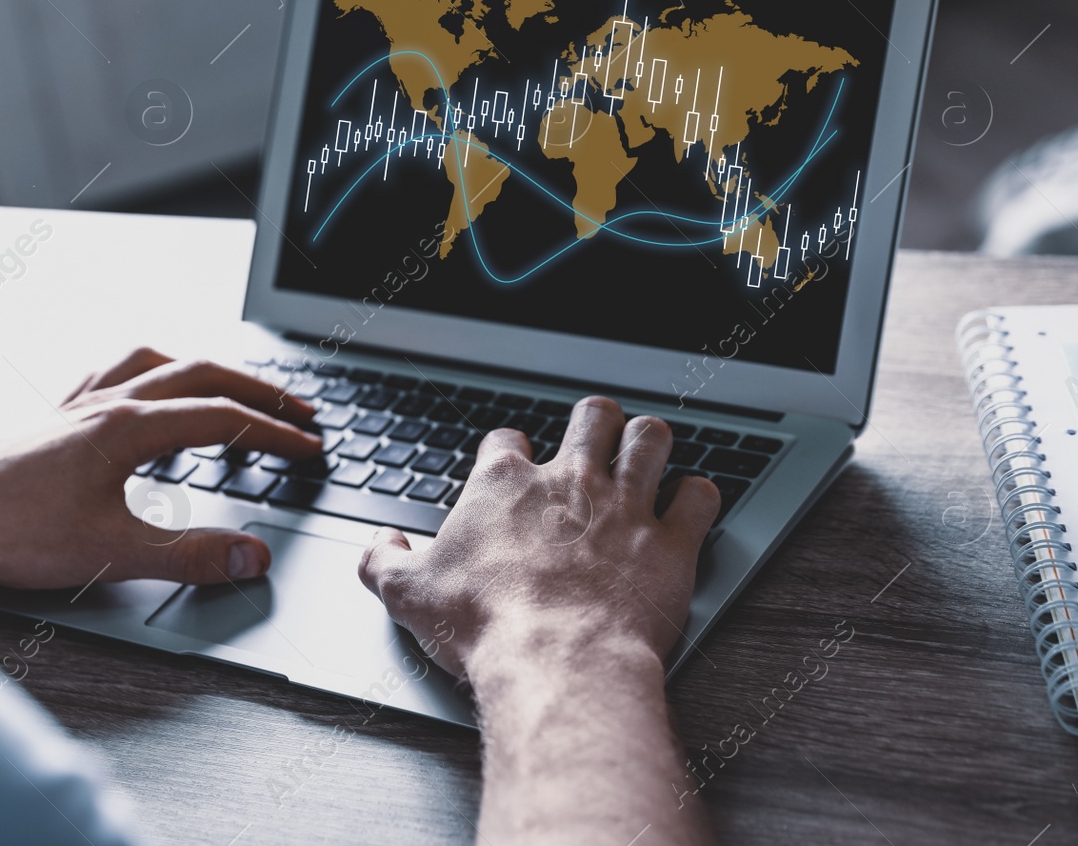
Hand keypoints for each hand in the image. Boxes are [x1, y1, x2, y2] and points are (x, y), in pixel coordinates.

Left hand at [0, 348, 321, 589]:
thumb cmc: (8, 533)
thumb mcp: (110, 553)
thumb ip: (190, 557)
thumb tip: (254, 558)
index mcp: (127, 428)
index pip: (224, 418)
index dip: (275, 433)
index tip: (311, 447)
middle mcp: (105, 404)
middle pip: (201, 374)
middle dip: (257, 390)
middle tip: (298, 411)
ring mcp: (76, 405)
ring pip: (156, 362)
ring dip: (204, 369)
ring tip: (233, 387)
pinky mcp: (52, 418)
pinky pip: (110, 374)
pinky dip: (146, 372)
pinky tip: (145, 391)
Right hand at [358, 398, 719, 677]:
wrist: (555, 661)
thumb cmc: (484, 625)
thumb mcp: (406, 595)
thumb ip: (382, 561)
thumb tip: (377, 545)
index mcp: (504, 485)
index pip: (507, 438)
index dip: (510, 449)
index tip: (512, 466)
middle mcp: (569, 481)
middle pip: (592, 417)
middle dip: (595, 423)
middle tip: (594, 440)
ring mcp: (625, 507)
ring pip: (651, 439)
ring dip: (650, 443)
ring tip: (646, 452)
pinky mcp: (672, 543)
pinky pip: (700, 497)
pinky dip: (699, 497)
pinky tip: (691, 504)